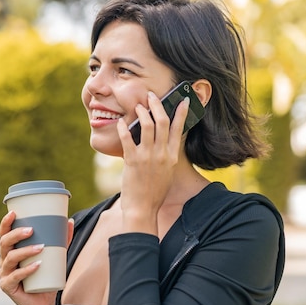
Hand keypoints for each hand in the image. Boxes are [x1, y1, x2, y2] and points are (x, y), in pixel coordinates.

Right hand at [0, 211, 73, 304]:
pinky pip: (15, 277)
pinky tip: (37, 265)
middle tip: (31, 230)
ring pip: (10, 259)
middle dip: (16, 234)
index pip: (4, 234)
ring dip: (24, 251)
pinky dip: (26, 270)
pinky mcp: (8, 287)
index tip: (14, 213)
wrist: (43, 304)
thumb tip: (70, 221)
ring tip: (40, 247)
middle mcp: (5, 261)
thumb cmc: (46, 277)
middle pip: (4, 244)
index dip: (6, 223)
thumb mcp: (55, 257)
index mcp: (11, 251)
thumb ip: (61, 241)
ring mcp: (5, 274)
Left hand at [116, 91, 188, 232]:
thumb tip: (161, 141)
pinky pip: (127, 138)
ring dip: (142, 112)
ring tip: (137, 106)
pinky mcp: (132, 161)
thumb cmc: (154, 192)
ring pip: (147, 126)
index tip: (184, 100)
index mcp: (172, 156)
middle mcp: (162, 154)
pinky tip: (121, 122)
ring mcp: (147, 157)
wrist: (143, 208)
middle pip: (162, 121)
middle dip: (157, 105)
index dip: (181, 112)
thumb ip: (165, 156)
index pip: (178, 128)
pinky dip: (124, 128)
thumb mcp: (166, 172)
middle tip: (151, 96)